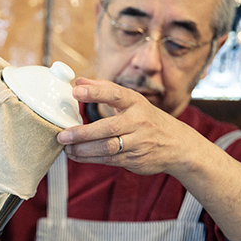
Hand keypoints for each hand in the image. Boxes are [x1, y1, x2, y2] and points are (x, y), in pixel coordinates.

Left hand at [57, 78, 201, 176]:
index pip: (115, 94)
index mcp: (136, 103)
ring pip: (107, 147)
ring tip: (66, 147)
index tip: (76, 91)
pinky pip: (109, 160)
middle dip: (82, 133)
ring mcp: (138, 143)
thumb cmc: (147, 119)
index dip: (95, 92)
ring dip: (83, 149)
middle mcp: (138, 122)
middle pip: (108, 128)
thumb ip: (104, 89)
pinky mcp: (135, 159)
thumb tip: (78, 80)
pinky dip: (89, 158)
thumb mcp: (131, 101)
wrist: (177, 145)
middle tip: (62, 134)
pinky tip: (75, 155)